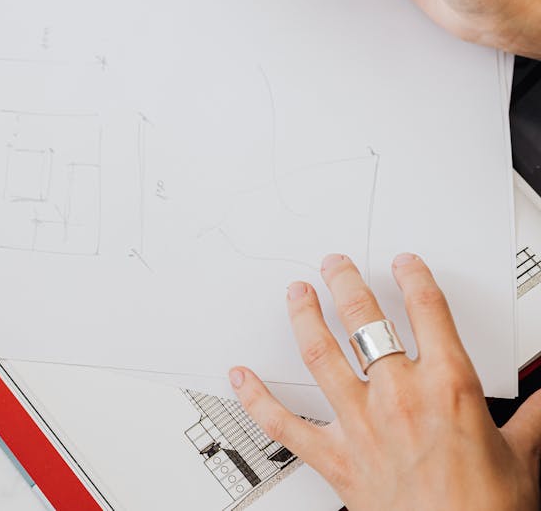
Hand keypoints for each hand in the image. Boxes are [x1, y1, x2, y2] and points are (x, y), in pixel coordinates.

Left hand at [230, 253, 540, 509]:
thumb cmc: (487, 509)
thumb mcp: (523, 453)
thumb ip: (531, 416)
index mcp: (449, 387)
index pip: (428, 312)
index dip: (414, 280)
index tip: (404, 265)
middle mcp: (399, 396)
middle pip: (365, 322)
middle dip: (346, 285)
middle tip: (333, 265)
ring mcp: (361, 424)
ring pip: (321, 356)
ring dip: (304, 319)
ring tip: (296, 296)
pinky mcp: (335, 457)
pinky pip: (283, 424)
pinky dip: (256, 399)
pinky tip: (240, 377)